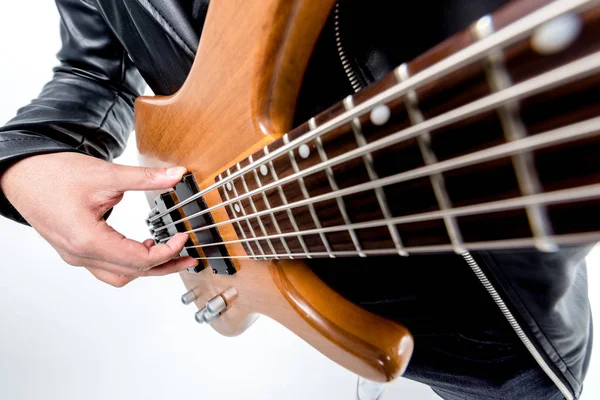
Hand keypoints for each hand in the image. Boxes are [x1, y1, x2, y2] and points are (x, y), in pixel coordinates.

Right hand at [0, 152, 197, 286]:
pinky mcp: (74, 250)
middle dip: (164, 265)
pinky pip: (106, 266)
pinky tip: (141, 246)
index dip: (168, 251)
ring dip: (145, 268)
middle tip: (188, 256)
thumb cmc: (52, 174)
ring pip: (118, 275)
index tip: (183, 237)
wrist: (19, 173)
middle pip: (132, 273)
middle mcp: (81, 255)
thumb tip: (176, 175)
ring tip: (168, 254)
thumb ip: (145, 178)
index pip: (139, 260)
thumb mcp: (106, 174)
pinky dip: (127, 261)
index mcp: (88, 240)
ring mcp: (75, 256)